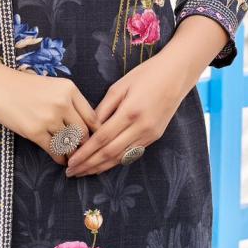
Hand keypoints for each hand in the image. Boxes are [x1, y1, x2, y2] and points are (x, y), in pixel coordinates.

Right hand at [0, 68, 100, 166]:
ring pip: (70, 144)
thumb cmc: (22, 85)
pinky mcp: (34, 131)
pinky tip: (59, 159)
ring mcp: (49, 118)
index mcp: (69, 89)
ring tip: (72, 158)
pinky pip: (54, 150)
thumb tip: (83, 125)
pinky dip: (59, 158)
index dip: (94, 132)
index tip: (94, 140)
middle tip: (83, 153)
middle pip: (83, 133)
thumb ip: (68, 101)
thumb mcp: (51, 86)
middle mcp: (62, 103)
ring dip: (71, 154)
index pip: (92, 116)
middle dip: (84, 145)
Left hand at [63, 59, 191, 177]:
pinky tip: (103, 165)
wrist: (176, 75)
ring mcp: (150, 135)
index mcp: (130, 112)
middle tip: (72, 172)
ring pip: (121, 158)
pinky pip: (131, 153)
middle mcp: (141, 128)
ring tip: (83, 172)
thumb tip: (88, 128)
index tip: (71, 161)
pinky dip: (115, 161)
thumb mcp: (119, 86)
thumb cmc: (145, 75)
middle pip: (110, 153)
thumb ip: (103, 109)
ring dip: (101, 167)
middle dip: (89, 165)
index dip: (85, 152)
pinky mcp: (154, 137)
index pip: (102, 139)